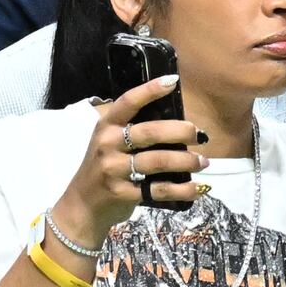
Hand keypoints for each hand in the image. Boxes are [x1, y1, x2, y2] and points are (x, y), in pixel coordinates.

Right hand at [64, 72, 199, 236]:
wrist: (82, 204)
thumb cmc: (103, 168)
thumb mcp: (110, 143)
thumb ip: (133, 130)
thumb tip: (177, 122)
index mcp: (106, 126)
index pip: (128, 102)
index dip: (150, 90)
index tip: (172, 81)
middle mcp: (108, 144)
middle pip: (150, 132)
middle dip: (181, 132)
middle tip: (200, 136)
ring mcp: (114, 169)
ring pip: (158, 161)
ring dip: (187, 161)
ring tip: (203, 162)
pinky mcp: (123, 193)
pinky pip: (159, 189)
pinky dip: (182, 189)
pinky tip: (196, 187)